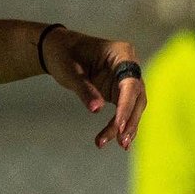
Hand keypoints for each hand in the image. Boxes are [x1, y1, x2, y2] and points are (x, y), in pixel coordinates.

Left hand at [40, 27, 145, 150]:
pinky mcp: (120, 91)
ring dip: (125, 127)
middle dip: (128, 120)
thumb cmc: (63, 53)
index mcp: (122, 53)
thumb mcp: (69, 71)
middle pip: (136, 97)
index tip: (119, 125)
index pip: (130, 83)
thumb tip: (97, 110)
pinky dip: (120, 125)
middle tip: (120, 141)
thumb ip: (84, 89)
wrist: (58, 49)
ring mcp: (126, 79)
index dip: (126, 106)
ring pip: (133, 107)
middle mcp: (129, 65)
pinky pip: (124, 110)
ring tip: (117, 144)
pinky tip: (117, 140)